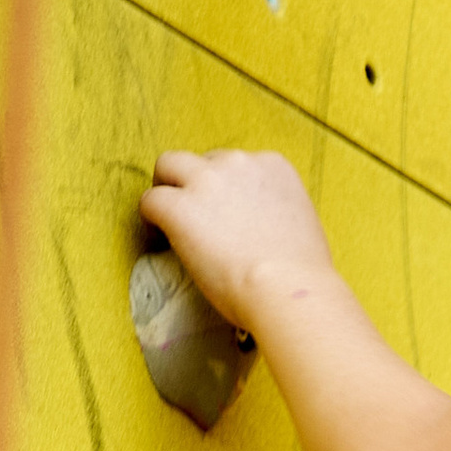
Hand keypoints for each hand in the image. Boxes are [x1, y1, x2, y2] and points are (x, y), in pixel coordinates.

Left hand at [141, 148, 334, 326]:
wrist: (286, 289)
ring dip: (167, 189)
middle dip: (193, 182)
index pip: (236, 163)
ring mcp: (206, 181)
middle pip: (201, 160)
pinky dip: (150, 217)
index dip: (225, 188)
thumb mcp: (300, 222)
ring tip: (167, 219)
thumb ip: (276, 211)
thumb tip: (260, 227)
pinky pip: (150, 200)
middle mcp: (239, 163)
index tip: (223, 212)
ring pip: (168, 166)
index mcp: (272, 165)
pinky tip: (158, 236)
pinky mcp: (179, 207)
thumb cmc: (300, 273)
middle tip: (192, 213)